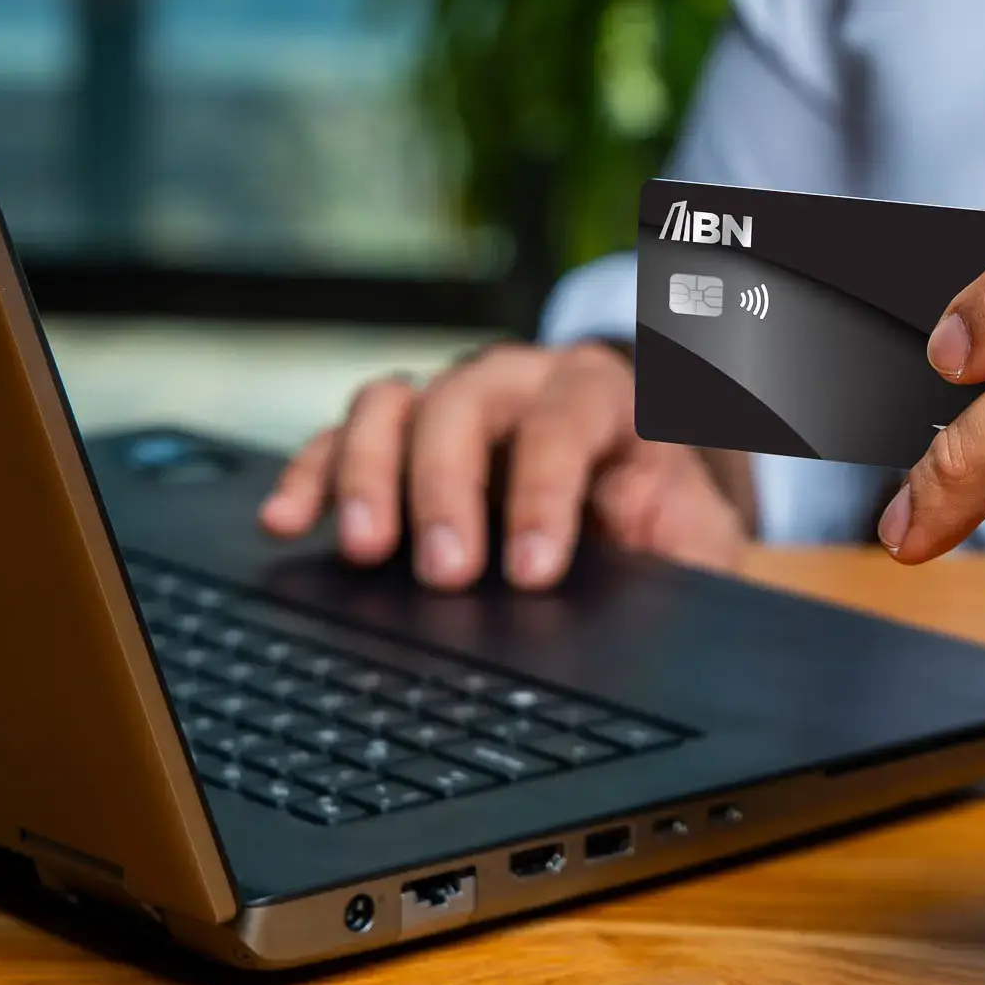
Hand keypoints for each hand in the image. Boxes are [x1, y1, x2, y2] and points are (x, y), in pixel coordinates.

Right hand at [260, 341, 752, 590]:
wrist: (640, 494)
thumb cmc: (665, 520)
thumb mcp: (696, 540)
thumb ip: (680, 558)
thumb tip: (654, 604)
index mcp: (607, 397)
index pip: (568, 419)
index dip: (545, 490)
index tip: (531, 570)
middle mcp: (523, 380)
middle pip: (467, 402)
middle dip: (448, 486)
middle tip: (445, 570)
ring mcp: (455, 401)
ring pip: (396, 404)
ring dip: (369, 473)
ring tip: (361, 547)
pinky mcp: (402, 436)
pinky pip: (343, 439)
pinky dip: (312, 476)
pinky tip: (287, 522)